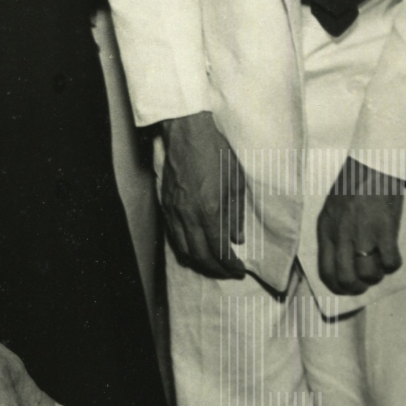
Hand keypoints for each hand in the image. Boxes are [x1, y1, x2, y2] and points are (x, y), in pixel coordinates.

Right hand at [160, 112, 247, 278]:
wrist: (188, 133)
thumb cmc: (216, 152)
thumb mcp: (236, 182)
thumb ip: (236, 213)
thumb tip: (236, 237)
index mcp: (210, 210)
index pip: (220, 250)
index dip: (231, 265)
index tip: (239, 269)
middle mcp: (189, 215)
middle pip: (201, 256)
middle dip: (216, 270)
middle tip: (228, 272)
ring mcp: (174, 211)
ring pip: (184, 249)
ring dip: (199, 262)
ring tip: (212, 264)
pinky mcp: (166, 205)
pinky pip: (173, 236)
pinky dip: (185, 248)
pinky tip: (194, 247)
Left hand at [317, 158, 403, 294]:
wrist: (372, 163)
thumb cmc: (352, 183)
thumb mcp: (332, 210)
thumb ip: (334, 233)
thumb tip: (342, 258)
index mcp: (326, 230)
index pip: (326, 271)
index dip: (337, 287)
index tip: (347, 288)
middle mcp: (342, 236)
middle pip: (346, 278)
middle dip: (358, 287)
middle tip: (367, 283)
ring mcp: (363, 234)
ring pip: (369, 274)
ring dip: (377, 276)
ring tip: (380, 266)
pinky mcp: (385, 230)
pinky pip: (391, 262)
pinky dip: (393, 264)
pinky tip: (393, 255)